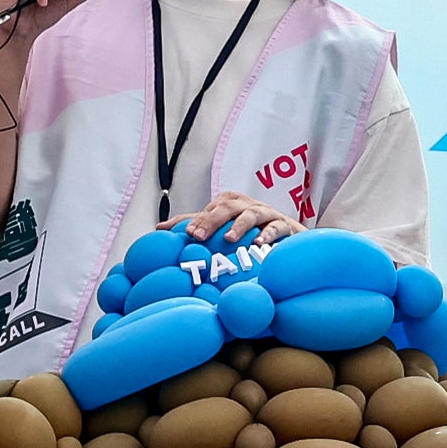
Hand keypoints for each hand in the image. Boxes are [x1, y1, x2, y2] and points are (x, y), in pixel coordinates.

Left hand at [183, 191, 302, 249]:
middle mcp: (246, 204)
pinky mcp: (282, 224)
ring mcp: (265, 213)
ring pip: (250, 215)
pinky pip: (275, 227)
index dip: (198, 220)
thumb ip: (194, 226)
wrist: (287, 235)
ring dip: (238, 226)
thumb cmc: (250, 230)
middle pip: (227, 207)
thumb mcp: (222, 226)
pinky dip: (267, 235)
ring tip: (229, 239)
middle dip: (212, 221)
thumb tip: (159, 229)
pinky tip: (258, 245)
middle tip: (199, 236)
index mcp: (230, 202)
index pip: (211, 208)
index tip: (188, 235)